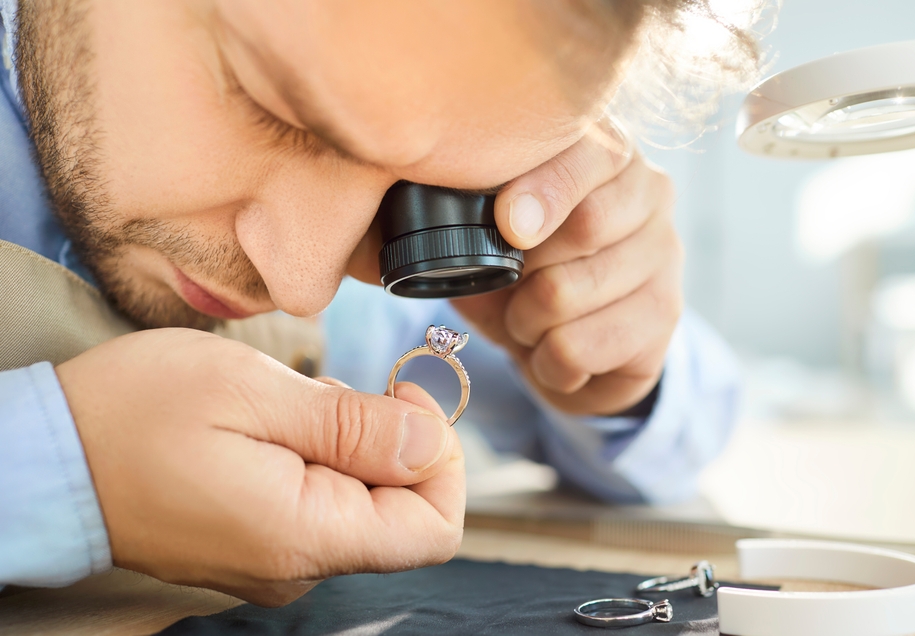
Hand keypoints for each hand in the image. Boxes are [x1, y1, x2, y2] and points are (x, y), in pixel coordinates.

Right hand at [56, 328, 462, 605]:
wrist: (47, 457)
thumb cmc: (136, 414)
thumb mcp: (254, 393)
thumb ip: (354, 427)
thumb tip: (431, 442)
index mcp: (305, 537)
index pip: (434, 529)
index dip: (443, 459)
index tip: (405, 396)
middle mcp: (298, 568)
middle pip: (403, 513)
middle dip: (392, 442)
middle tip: (337, 390)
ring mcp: (277, 562)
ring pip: (364, 504)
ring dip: (353, 445)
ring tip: (294, 407)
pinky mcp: (259, 546)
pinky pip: (323, 506)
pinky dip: (322, 459)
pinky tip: (279, 426)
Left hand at [452, 118, 682, 415]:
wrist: (571, 348)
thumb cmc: (525, 273)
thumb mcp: (491, 233)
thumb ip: (475, 208)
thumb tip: (453, 214)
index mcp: (605, 151)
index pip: (589, 154)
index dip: (543, 191)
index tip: (509, 224)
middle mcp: (649, 193)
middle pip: (585, 225)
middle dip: (523, 270)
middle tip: (511, 287)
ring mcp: (665, 254)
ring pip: (569, 293)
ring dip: (525, 323)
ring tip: (527, 323)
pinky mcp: (666, 316)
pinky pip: (579, 346)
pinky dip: (547, 362)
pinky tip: (553, 354)